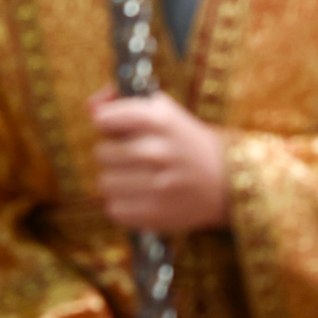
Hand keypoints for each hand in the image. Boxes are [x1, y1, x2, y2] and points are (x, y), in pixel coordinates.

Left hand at [89, 86, 230, 233]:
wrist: (227, 182)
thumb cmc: (186, 141)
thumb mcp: (163, 111)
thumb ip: (122, 102)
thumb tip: (90, 107)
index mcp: (160, 120)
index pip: (105, 118)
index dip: (106, 122)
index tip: (114, 126)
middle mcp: (157, 151)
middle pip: (101, 152)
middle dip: (112, 153)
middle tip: (131, 155)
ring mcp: (157, 186)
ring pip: (104, 182)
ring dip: (116, 180)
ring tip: (137, 177)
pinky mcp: (155, 215)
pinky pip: (113, 209)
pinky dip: (123, 204)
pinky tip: (141, 196)